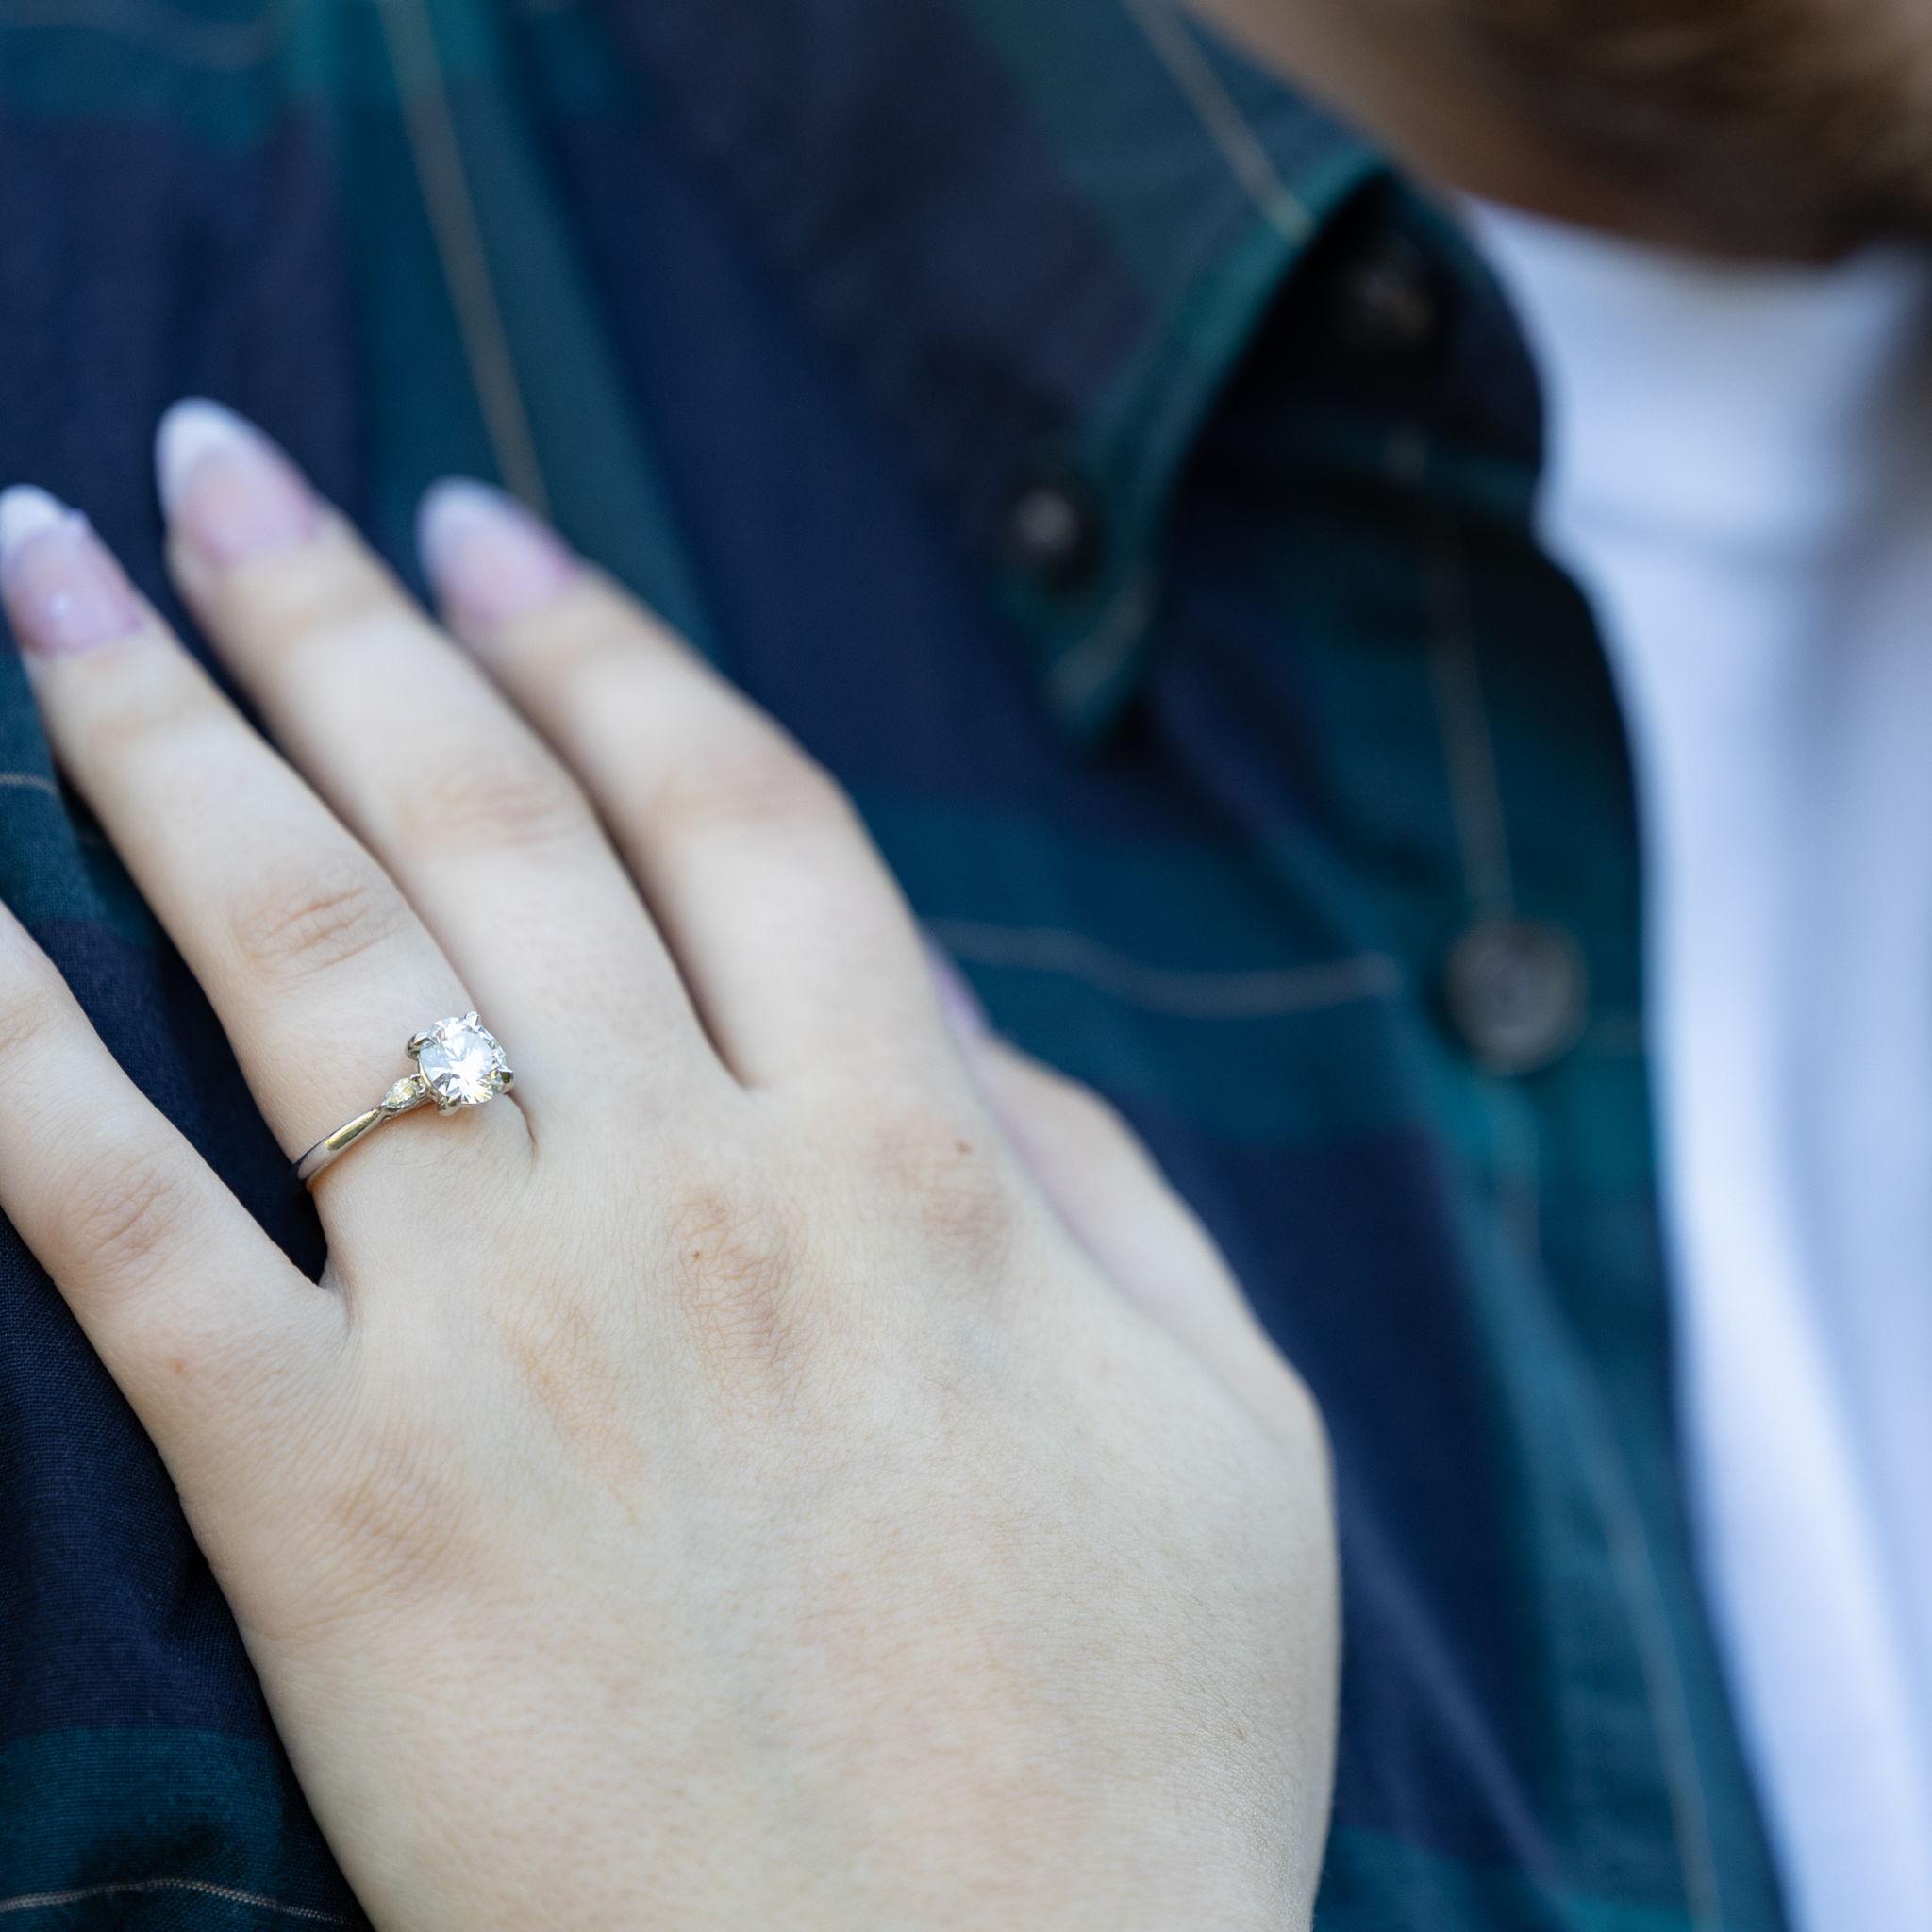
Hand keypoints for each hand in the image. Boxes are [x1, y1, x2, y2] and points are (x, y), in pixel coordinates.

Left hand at [0, 404, 1336, 1930]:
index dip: (597, 646)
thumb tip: (969, 1029)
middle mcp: (697, 1188)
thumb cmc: (1144, 1759)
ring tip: (47, 566)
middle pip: (487, 823)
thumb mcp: (1228, 1430)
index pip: (727, 810)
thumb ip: (1111, 1192)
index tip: (481, 529)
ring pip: (302, 950)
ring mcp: (502, 1336)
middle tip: (222, 471)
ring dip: (158, 733)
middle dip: (340, 621)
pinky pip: (116, 1223)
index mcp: (921, 1161)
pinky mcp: (326, 1512)